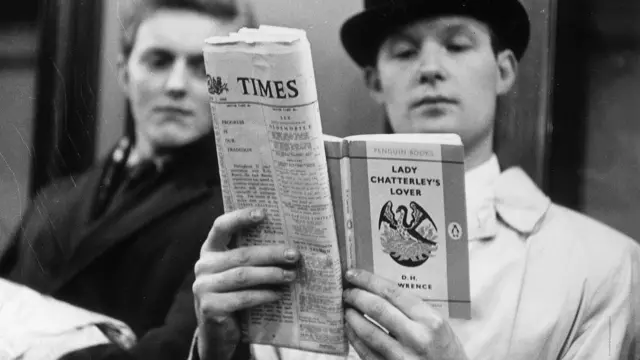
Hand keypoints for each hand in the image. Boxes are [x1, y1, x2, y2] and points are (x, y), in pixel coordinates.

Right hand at [193, 208, 299, 359]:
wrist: (217, 333)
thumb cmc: (234, 294)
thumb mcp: (238, 272)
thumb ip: (250, 257)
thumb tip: (288, 245)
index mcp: (210, 250)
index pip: (221, 226)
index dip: (240, 217)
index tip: (264, 213)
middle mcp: (203, 266)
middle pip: (241, 255)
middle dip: (271, 254)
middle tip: (294, 255)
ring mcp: (203, 288)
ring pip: (243, 276)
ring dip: (271, 275)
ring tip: (291, 276)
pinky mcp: (210, 308)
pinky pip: (242, 298)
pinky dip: (263, 295)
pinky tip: (278, 295)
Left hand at [343, 269, 467, 359]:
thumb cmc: (446, 350)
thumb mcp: (438, 324)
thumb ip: (412, 309)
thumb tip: (378, 290)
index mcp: (430, 320)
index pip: (392, 292)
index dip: (368, 280)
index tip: (353, 274)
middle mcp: (417, 338)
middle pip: (378, 309)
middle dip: (357, 296)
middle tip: (346, 292)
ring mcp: (403, 358)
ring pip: (368, 332)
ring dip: (352, 318)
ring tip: (346, 309)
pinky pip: (366, 353)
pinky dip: (355, 339)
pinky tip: (350, 330)